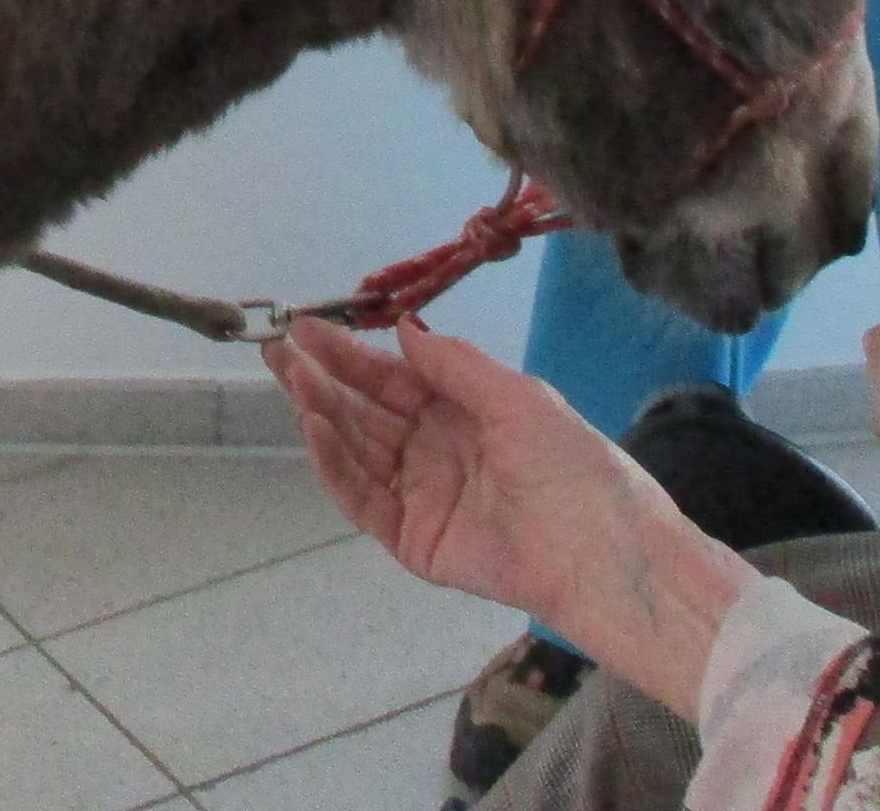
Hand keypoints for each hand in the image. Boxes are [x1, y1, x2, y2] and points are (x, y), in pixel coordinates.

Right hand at [270, 314, 743, 713]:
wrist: (603, 551)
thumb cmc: (571, 465)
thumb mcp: (518, 396)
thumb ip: (455, 365)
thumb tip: (403, 330)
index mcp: (461, 414)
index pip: (391, 379)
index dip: (349, 354)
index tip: (307, 327)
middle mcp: (433, 451)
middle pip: (363, 411)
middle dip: (319, 378)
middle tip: (276, 350)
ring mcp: (420, 497)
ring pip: (356, 449)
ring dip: (320, 414)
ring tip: (290, 380)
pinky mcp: (412, 541)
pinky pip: (363, 499)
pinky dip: (334, 465)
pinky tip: (314, 429)